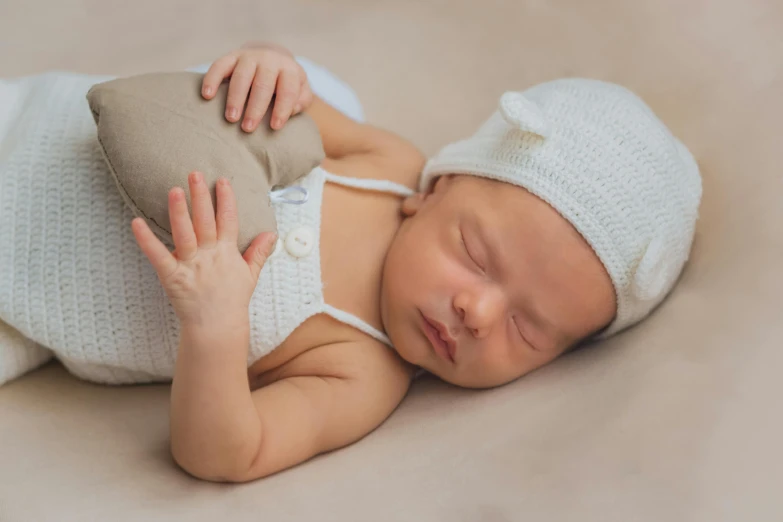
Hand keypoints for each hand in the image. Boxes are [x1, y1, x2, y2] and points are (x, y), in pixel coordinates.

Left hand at [131, 171, 276, 329]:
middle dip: (200, 196)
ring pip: (185, 233)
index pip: (228, 220)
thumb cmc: (232, 302)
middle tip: (194, 174)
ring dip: (179, 211)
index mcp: (227, 253)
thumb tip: (271, 233)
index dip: (226, 200)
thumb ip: (258, 252)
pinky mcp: (172, 277)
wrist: (217, 327)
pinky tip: (136, 222)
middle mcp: (210, 255)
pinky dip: (146, 240)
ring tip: (174, 190)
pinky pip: (158, 256)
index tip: (222, 181)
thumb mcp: (250, 275)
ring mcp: (191, 265)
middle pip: (205, 220)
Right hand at [201, 43, 313, 132]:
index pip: (288, 89)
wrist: (271, 59)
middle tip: (248, 128)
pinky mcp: (231, 56)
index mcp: (289, 69)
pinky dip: (212, 79)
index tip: (275, 127)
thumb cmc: (286, 84)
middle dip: (255, 107)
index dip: (282, 108)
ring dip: (235, 98)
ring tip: (231, 118)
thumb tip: (292, 109)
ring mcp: (249, 56)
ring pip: (241, 76)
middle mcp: (269, 60)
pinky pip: (219, 65)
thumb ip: (301, 101)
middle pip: (263, 84)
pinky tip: (207, 95)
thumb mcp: (300, 91)